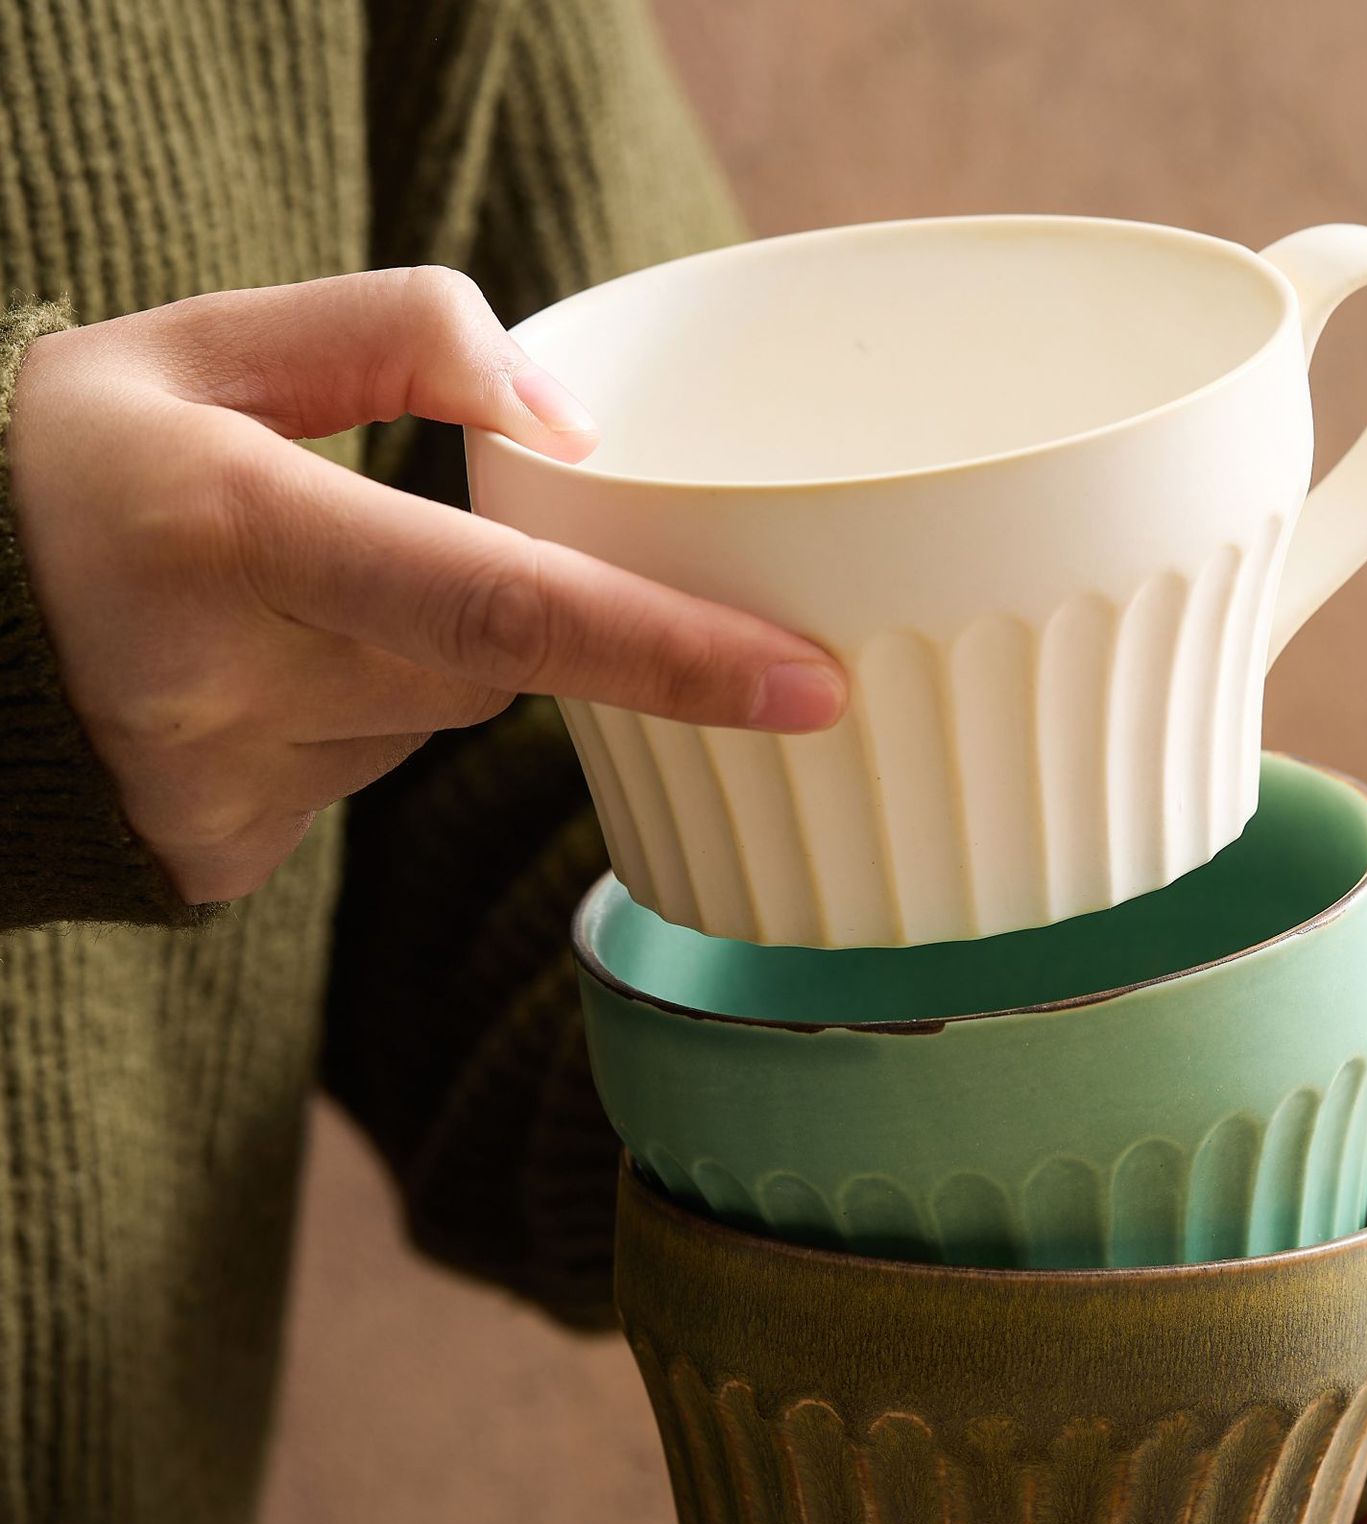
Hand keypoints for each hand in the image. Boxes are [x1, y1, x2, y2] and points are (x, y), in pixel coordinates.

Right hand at [6, 268, 847, 903]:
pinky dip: (343, 724)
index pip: (501, 609)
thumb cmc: (57, 465)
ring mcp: (224, 793)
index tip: (809, 684)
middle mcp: (227, 682)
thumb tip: (567, 420)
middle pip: (489, 668)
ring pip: (426, 724)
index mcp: (229, 529)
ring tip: (275, 600)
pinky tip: (243, 679)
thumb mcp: (193, 345)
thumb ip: (388, 338)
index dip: (669, 653)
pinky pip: (361, 782)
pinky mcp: (223, 859)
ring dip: (400, 659)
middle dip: (497, 610)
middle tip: (415, 542)